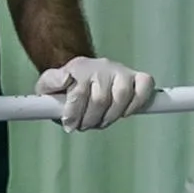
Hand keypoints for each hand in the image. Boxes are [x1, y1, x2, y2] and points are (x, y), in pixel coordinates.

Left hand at [36, 57, 154, 130]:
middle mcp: (102, 67)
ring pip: (121, 95)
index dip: (74, 114)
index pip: (79, 93)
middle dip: (90, 119)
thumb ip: (49, 83)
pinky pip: (144, 86)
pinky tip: (124, 113)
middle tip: (84, 125)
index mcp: (80, 68)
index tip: (69, 125)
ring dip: (110, 116)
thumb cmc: (67, 85)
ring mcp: (121, 72)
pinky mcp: (137, 77)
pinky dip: (137, 103)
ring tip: (101, 122)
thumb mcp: (48, 84)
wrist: (83, 73)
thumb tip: (64, 80)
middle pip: (100, 99)